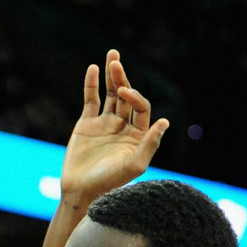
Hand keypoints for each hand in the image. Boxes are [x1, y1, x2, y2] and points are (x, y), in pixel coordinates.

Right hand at [60, 49, 168, 202]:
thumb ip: (150, 144)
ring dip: (111, 76)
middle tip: (116, 61)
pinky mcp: (86, 124)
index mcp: (138, 135)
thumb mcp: (134, 166)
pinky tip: (93, 68)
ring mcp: (104, 124)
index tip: (124, 94)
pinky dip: (91, 85)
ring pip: (109, 94)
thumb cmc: (109, 183)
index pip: (141, 107)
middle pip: (126, 96)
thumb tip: (165, 121)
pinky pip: (90, 100)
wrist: (81, 191)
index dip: (135, 96)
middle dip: (122, 78)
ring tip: (112, 56)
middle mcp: (123, 126)